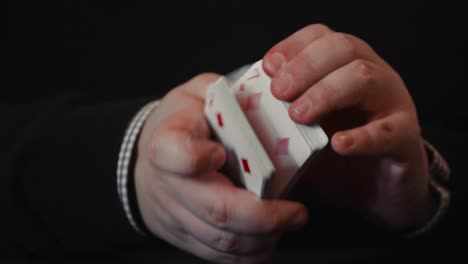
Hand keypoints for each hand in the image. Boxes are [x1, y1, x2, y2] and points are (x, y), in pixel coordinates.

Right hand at [134, 73, 307, 262]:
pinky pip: (220, 256)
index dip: (198, 158)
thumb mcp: (195, 94)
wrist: (145, 164)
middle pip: (215, 210)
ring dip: (264, 238)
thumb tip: (271, 95)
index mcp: (167, 142)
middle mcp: (170, 185)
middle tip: (296, 212)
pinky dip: (251, 253)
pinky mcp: (186, 237)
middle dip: (263, 216)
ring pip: (222, 242)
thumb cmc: (178, 126)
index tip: (221, 153)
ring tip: (289, 221)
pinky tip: (269, 237)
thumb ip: (226, 93)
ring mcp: (177, 216)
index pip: (175, 154)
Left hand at [262, 24, 434, 229]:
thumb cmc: (334, 158)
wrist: (376, 192)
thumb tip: (242, 112)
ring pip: (365, 77)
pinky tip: (339, 145)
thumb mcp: (300, 135)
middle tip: (279, 92)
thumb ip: (278, 120)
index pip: (320, 37)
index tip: (267, 67)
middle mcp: (370, 76)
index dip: (293, 47)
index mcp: (342, 68)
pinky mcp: (406, 137)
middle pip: (343, 47)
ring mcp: (392, 103)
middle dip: (305, 66)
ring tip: (300, 115)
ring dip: (327, 92)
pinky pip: (390, 130)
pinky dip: (362, 136)